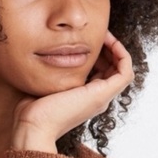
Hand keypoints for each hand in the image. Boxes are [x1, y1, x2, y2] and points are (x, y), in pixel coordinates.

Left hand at [11, 30, 133, 152]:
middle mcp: (95, 99)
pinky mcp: (101, 95)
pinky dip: (123, 55)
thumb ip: (54, 72)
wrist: (34, 125)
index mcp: (84, 98)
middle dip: (108, 48)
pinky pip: (125, 73)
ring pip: (120, 70)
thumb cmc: (33, 109)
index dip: (98, 53)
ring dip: (117, 49)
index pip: (100, 72)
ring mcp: (100, 98)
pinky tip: (110, 42)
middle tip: (97, 33)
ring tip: (105, 35)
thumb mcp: (46, 84)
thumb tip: (49, 54)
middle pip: (111, 69)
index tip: (87, 38)